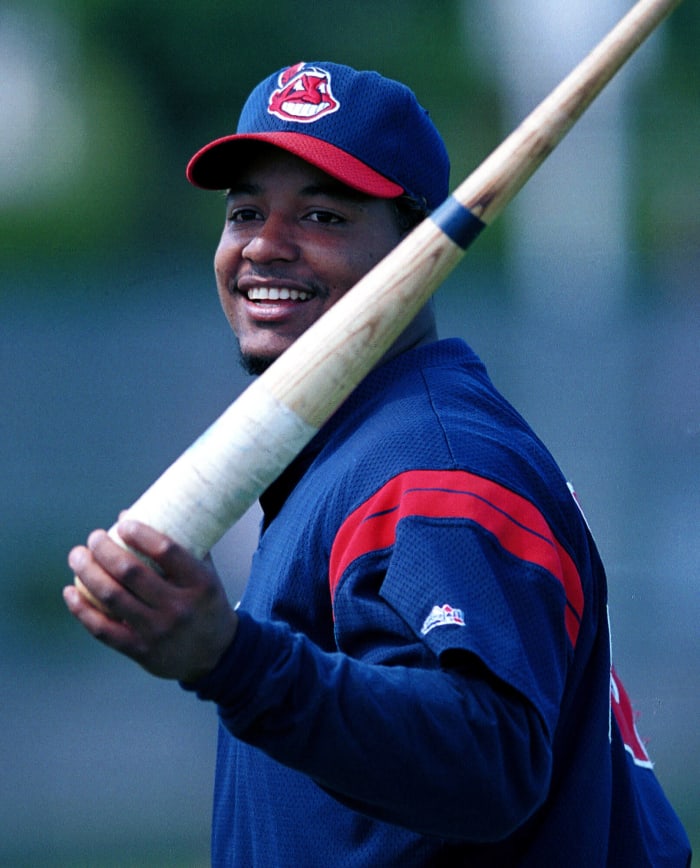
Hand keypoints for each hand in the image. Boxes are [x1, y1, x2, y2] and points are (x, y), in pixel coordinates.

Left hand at [64, 519, 237, 682]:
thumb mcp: (205, 573)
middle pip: (131, 572)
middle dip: (104, 549)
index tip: (123, 524)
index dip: (140, 534)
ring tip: (77, 556)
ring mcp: (158, 631)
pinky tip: (70, 592)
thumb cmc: (205, 603)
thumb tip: (130, 515)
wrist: (216, 654)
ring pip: (112, 597)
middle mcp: (179, 607)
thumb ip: (178, 545)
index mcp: (199, 583)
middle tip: (93, 538)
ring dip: (87, 573)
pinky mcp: (141, 651)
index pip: (166, 551)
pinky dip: (81, 609)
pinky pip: (103, 629)